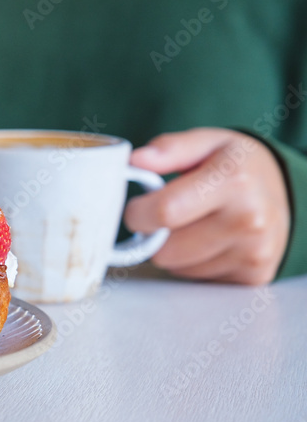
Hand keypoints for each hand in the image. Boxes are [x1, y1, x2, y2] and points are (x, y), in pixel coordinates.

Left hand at [123, 128, 288, 285]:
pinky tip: (209, 241)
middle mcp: (249, 221)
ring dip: (174, 251)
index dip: (137, 213)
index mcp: (233, 182)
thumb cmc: (236, 165)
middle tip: (167, 216)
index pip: (164, 211)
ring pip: (177, 268)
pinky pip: (197, 279)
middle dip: (154, 235)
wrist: (284, 190)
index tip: (137, 208)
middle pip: (166, 250)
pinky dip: (193, 263)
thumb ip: (169, 148)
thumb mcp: (206, 142)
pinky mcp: (254, 276)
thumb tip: (136, 160)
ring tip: (193, 225)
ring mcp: (254, 252)